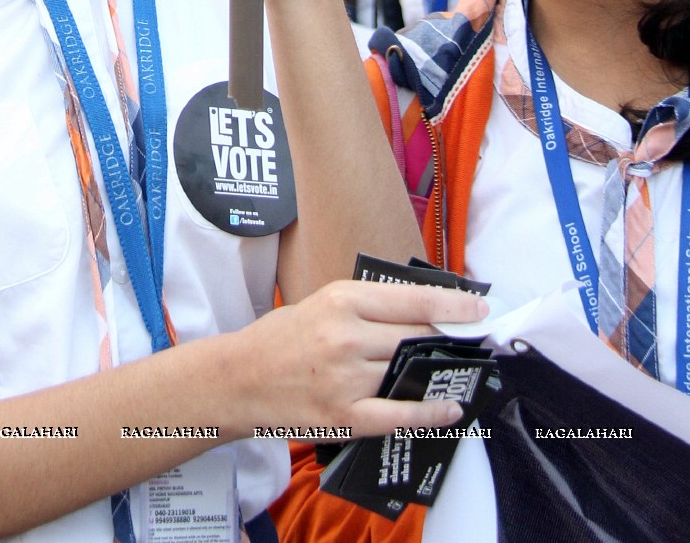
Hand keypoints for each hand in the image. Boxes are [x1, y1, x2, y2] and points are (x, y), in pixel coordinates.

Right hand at [230, 279, 487, 436]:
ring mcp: (345, 380)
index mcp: (340, 299)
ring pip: (410, 372)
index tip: (479, 307)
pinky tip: (450, 407)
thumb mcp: (321, 304)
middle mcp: (345, 337)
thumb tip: (421, 311)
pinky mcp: (343, 417)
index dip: (453, 304)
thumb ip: (366, 308)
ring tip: (462, 370)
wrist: (238, 379)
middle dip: (451, 337)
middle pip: (417, 336)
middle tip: (475, 338)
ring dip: (441, 372)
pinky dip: (430, 413)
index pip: (413, 299)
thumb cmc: (281, 338)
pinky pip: (400, 415)